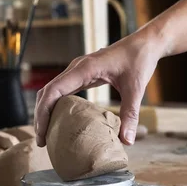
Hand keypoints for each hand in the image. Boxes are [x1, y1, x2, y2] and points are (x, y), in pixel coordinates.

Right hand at [34, 29, 164, 146]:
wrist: (145, 43)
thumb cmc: (139, 60)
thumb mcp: (135, 89)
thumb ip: (130, 114)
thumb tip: (126, 142)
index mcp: (84, 69)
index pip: (53, 90)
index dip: (43, 112)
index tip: (42, 133)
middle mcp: (76, 68)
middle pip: (47, 92)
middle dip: (40, 116)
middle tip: (41, 141)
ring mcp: (77, 71)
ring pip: (52, 91)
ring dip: (46, 111)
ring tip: (47, 134)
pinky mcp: (83, 74)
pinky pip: (62, 90)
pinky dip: (56, 106)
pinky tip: (61, 121)